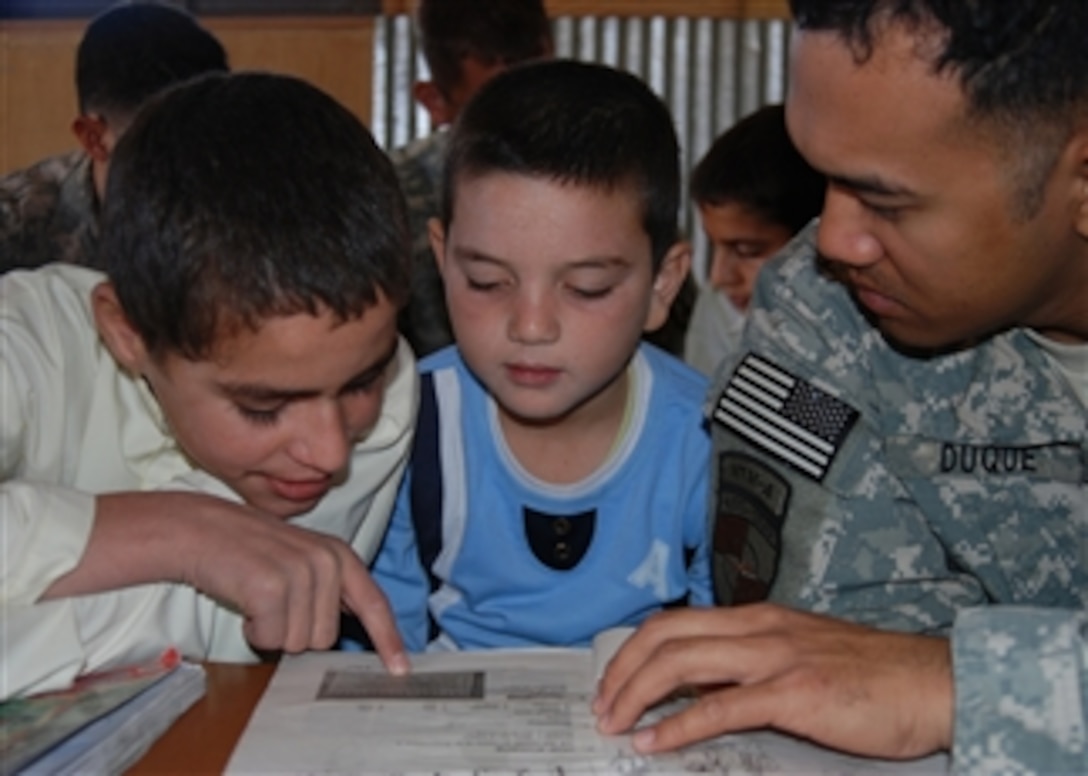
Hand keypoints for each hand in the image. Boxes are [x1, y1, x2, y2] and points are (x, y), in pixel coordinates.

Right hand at [48, 491, 408, 673]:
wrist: (199, 530)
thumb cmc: (246, 552)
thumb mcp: (300, 560)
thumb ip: (330, 591)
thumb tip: (349, 634)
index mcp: (340, 556)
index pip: (374, 603)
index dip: (388, 640)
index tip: (400, 669)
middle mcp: (328, 562)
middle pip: (326, 638)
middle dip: (294, 630)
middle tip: (271, 599)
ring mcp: (302, 573)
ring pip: (298, 642)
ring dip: (271, 630)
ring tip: (256, 596)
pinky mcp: (272, 587)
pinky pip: (269, 639)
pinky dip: (252, 630)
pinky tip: (243, 601)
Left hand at [593, 603, 950, 759]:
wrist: (935, 683)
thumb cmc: (876, 676)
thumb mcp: (805, 654)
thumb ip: (757, 663)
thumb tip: (709, 689)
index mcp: (760, 617)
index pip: (677, 621)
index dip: (635, 649)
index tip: (614, 680)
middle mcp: (760, 628)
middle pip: (666, 635)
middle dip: (622, 669)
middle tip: (602, 704)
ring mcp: (775, 658)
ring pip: (681, 663)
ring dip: (636, 693)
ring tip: (615, 723)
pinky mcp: (793, 694)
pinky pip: (719, 708)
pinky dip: (678, 726)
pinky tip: (656, 742)